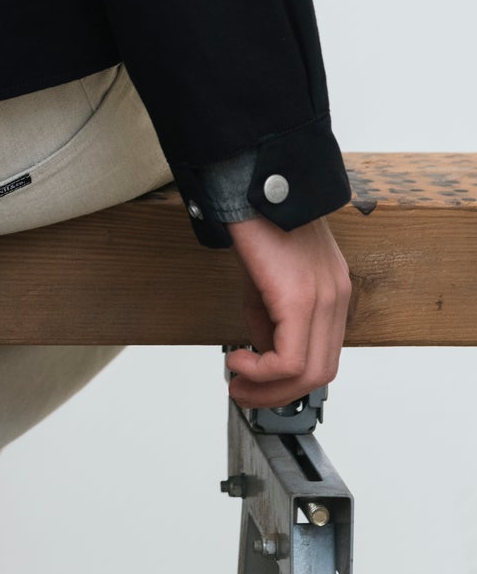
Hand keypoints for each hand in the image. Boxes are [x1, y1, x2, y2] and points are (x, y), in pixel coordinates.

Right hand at [223, 213, 351, 407]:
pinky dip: (262, 370)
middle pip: (321, 373)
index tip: (258, 383)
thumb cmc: (256, 216)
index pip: (324, 354)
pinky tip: (238, 360)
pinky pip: (290, 358)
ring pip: (310, 373)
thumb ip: (270, 314)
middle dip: (279, 393)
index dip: (291, 379)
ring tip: (238, 382)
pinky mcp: (299, 299)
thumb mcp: (267, 273)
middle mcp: (336, 297)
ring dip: (269, 388)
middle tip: (244, 394)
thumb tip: (263, 348)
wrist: (248, 179)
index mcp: (333, 290)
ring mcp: (323, 299)